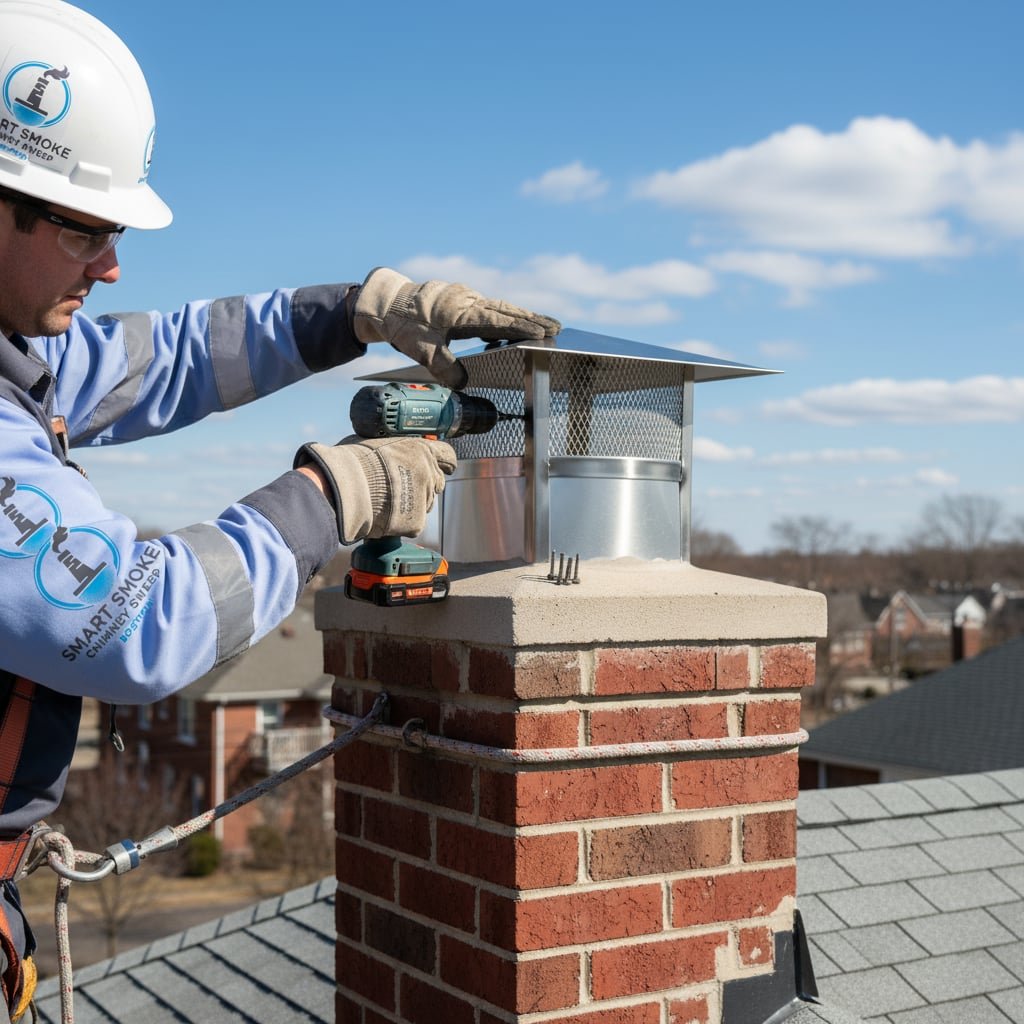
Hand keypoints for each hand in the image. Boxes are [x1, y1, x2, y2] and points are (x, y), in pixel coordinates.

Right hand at [295, 435, 456, 543]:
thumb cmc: (353, 461)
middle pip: (436, 483)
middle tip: (400, 488)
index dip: (444, 462)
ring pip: (423, 505)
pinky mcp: (417, 521)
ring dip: (409, 505)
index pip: (447, 456)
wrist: (346, 487)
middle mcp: (429, 473)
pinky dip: (399, 523)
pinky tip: (382, 516)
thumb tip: (385, 449)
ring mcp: (425, 498)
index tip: (444, 467)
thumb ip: (392, 448)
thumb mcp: (375, 442)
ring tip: (384, 502)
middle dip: (422, 486)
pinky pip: (411, 523)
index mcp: (422, 450)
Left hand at [353, 267, 560, 388]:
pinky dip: (504, 315)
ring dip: (521, 316)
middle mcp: (467, 300)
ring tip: (543, 325)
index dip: (524, 327)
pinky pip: (488, 306)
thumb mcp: (422, 351)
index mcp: (462, 312)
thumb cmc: (403, 325)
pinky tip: (509, 323)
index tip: (546, 332)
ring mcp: (463, 297)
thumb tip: (463, 385)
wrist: (385, 303)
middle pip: (506, 310)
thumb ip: (445, 368)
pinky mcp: (458, 298)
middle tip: (557, 327)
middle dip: (532, 319)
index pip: (500, 320)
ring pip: (499, 307)